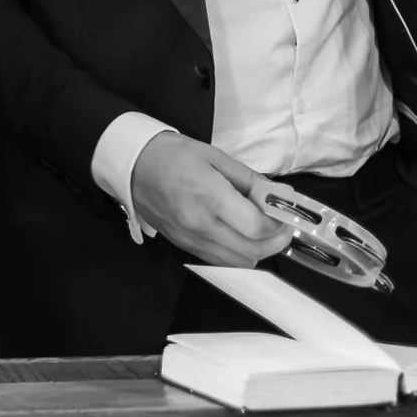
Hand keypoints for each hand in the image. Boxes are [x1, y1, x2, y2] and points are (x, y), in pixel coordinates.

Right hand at [126, 133, 290, 267]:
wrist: (131, 165)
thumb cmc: (172, 155)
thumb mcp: (214, 156)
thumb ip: (248, 179)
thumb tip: (278, 194)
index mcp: (210, 197)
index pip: (257, 227)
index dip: (279, 224)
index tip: (285, 214)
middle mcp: (201, 225)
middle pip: (252, 251)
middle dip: (274, 241)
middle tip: (280, 225)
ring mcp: (191, 239)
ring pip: (238, 262)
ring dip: (256, 250)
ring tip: (259, 230)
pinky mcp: (184, 246)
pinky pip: (219, 261)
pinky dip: (236, 253)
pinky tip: (238, 235)